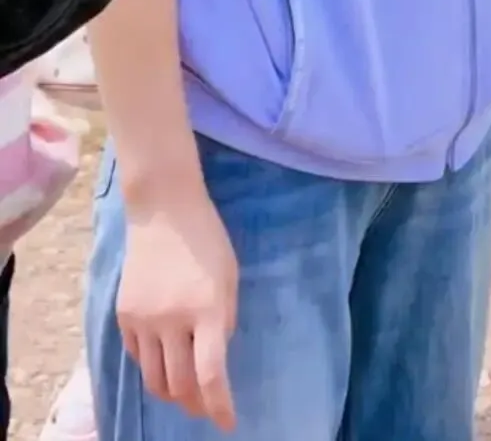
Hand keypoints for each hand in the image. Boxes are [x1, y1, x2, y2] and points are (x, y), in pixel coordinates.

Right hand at [118, 188, 238, 428]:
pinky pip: (137, 356)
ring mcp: (144, 319)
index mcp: (206, 309)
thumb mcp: (229, 276)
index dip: (219, 407)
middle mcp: (172, 320)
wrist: (163, 208)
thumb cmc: (206, 238)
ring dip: (171, 393)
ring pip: (153, 379)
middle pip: (179, 384)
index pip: (211, 374)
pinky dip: (151, 367)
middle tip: (205, 409)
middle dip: (195, 405)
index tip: (227, 424)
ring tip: (183, 394)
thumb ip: (224, 319)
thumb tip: (216, 357)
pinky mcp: (124, 314)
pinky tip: (163, 362)